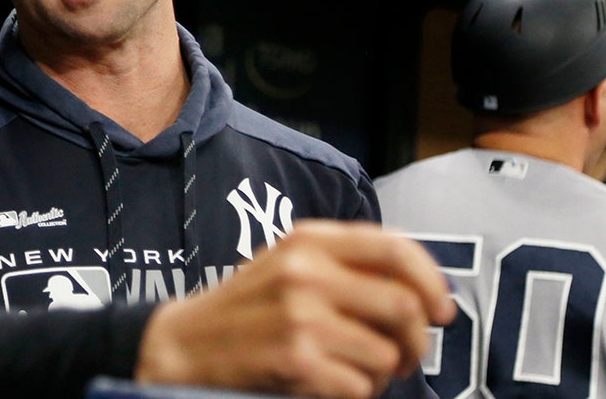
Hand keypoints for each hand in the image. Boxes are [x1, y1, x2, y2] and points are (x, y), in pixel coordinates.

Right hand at [133, 219, 454, 397]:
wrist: (183, 345)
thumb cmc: (245, 310)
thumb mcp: (288, 265)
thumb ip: (344, 265)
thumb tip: (421, 292)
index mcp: (308, 240)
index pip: (395, 248)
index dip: (431, 281)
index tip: (441, 310)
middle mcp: (306, 271)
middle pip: (404, 306)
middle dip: (416, 341)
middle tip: (403, 355)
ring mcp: (300, 315)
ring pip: (387, 354)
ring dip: (380, 374)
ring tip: (351, 371)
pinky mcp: (296, 358)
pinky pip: (360, 387)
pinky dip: (353, 394)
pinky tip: (325, 385)